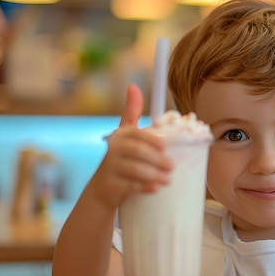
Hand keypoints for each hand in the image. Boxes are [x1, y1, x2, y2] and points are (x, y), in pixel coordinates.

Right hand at [90, 84, 173, 209]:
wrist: (102, 189)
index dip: (151, 138)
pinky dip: (144, 187)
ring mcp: (110, 169)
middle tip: (172, 166)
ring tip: (168, 179)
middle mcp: (112, 150)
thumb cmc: (119, 158)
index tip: (166, 145)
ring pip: (134, 170)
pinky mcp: (112, 186)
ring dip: (153, 174)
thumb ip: (131, 112)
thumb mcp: (124, 135)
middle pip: (136, 152)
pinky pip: (129, 187)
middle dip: (156, 158)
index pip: (136, 133)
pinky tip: (156, 188)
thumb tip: (132, 86)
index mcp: (120, 136)